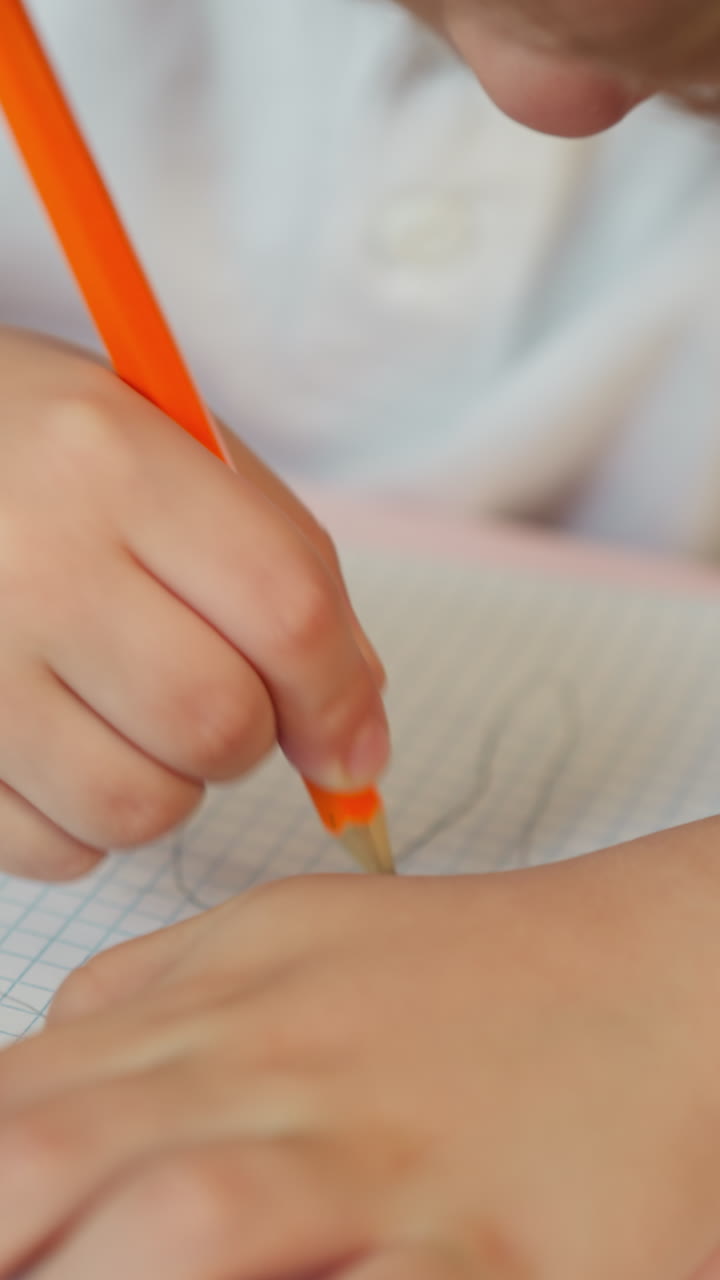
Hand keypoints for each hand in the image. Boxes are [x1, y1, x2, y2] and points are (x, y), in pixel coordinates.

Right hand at [0, 327, 386, 879]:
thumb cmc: (63, 458)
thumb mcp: (184, 459)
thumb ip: (290, 578)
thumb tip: (355, 743)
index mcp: (114, 460)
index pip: (285, 613)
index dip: (338, 701)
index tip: (348, 750)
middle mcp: (31, 559)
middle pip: (214, 723)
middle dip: (248, 740)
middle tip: (218, 702)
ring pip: (135, 809)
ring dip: (169, 789)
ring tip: (133, 721)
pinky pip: (50, 851)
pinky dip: (84, 827)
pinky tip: (68, 753)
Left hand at [2, 821, 719, 1276]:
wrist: (659, 980)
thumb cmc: (470, 981)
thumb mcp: (279, 942)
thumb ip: (151, 993)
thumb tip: (43, 1054)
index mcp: (220, 1005)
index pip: (13, 1109)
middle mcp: (278, 1075)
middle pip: (46, 1163)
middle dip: (6, 1232)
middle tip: (17, 1270)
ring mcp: (380, 1159)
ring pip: (195, 1222)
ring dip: (107, 1272)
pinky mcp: (487, 1244)